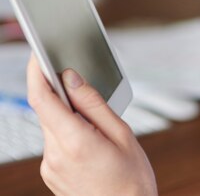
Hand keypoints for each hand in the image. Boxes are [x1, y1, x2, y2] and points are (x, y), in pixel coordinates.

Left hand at [27, 56, 157, 195]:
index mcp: (74, 142)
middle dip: (60, 94)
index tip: (38, 54)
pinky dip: (69, 132)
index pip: (42, 99)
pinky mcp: (51, 172)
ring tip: (98, 127)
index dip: (36, 72)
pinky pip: (55, 141)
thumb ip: (93, 103)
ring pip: (51, 125)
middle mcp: (55, 155)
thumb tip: (72, 78)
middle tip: (82, 86)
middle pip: (46, 110)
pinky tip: (92, 141)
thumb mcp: (122, 133)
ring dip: (68, 116)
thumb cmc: (131, 178)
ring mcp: (50, 166)